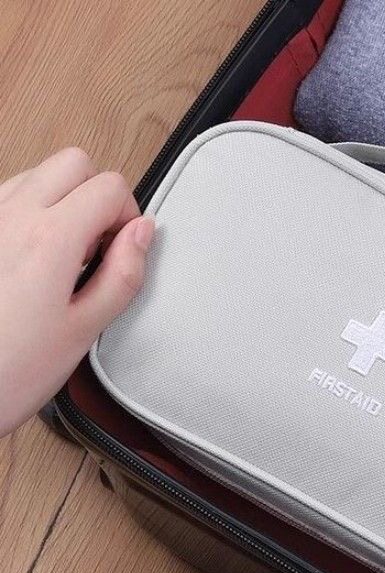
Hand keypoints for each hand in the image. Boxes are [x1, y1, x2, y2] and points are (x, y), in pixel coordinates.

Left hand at [0, 148, 153, 437]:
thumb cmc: (8, 370)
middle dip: (98, 196)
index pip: (109, 186)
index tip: (123, 252)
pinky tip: (34, 260)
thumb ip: (124, 275)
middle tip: (99, 246)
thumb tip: (143, 234)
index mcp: (49, 239)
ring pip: (39, 173)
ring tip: (65, 258)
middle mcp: (11, 215)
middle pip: (74, 163)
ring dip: (64, 201)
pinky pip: (10, 196)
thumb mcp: (84, 330)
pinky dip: (33, 212)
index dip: (129, 217)